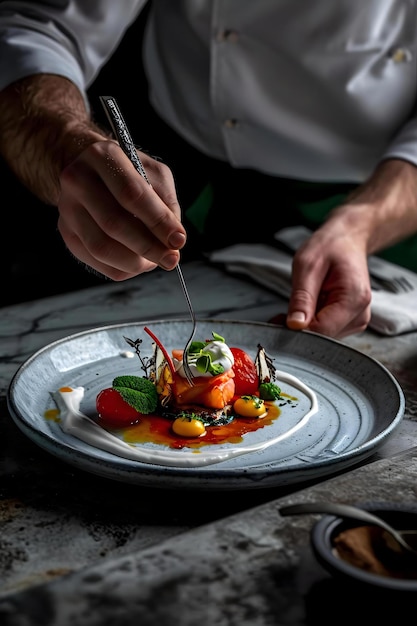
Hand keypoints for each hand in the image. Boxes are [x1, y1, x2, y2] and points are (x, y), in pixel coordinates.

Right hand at [57, 140, 186, 279]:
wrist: (89, 170)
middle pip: (114, 224)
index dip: (158, 221)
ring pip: (102, 248)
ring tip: (155, 261)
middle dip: (148, 247)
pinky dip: (122, 268)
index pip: (132, 194)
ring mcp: (68, 209)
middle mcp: (78, 180)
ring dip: (135, 262)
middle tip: (171, 259)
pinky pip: (96, 261)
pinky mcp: (67, 232)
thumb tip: (173, 240)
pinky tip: (137, 262)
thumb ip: (167, 203)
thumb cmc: (128, 172)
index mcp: (102, 157)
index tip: (178, 240)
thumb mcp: (154, 173)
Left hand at [285, 158, 416, 337]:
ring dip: (305, 322)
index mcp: (355, 299)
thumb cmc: (331, 246)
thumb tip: (294, 326)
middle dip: (300, 326)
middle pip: (322, 336)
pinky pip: (324, 329)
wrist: (348, 238)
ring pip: (322, 335)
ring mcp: (356, 320)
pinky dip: (312, 320)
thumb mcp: (308, 265)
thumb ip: (301, 298)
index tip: (279, 320)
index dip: (297, 329)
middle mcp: (360, 314)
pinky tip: (311, 303)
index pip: (322, 330)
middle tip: (286, 308)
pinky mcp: (349, 321)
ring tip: (304, 298)